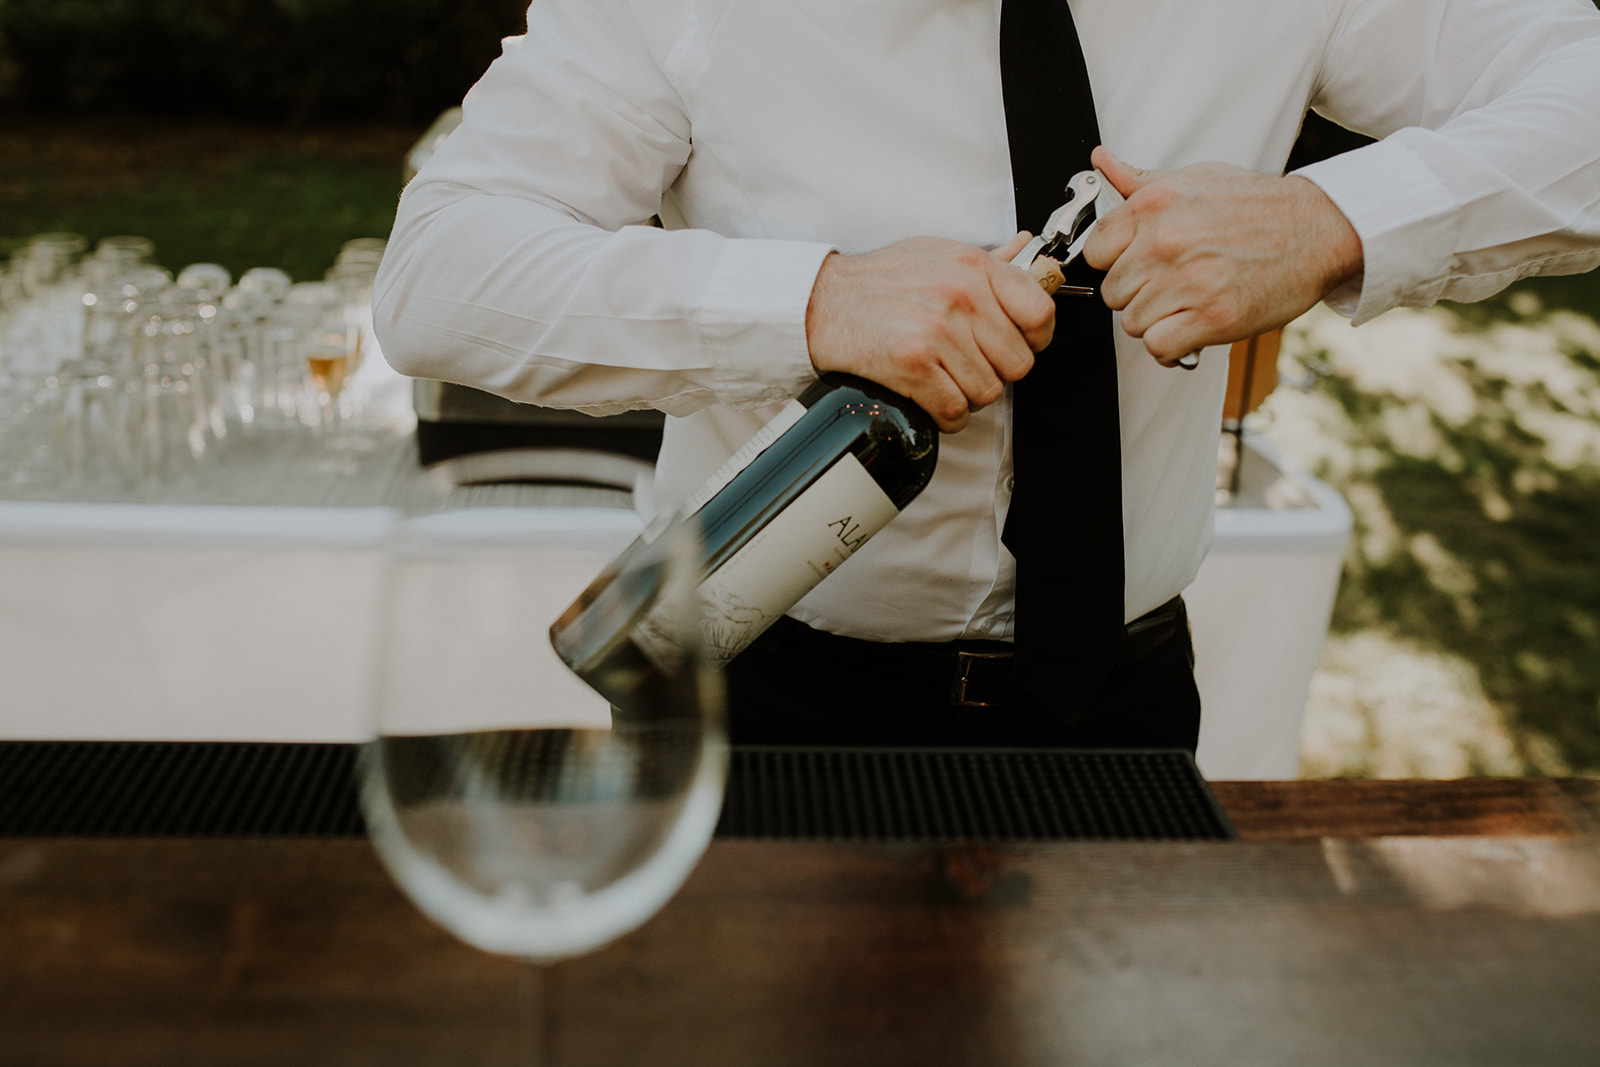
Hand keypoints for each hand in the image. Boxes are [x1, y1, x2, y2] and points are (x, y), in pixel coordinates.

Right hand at [805, 233, 1054, 432]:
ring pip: (988, 392)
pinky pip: (956, 410)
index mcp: (974, 268)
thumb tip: (1026, 249)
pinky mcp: (914, 364)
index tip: (1018, 345)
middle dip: (995, 372)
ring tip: (944, 380)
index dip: (1034, 340)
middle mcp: (961, 296)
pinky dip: (947, 415)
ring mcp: (939, 331)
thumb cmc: (878, 280)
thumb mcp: (937, 254)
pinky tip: (931, 399)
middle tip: (968, 366)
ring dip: (968, 396)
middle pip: (1017, 364)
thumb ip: (986, 261)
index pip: (1040, 314)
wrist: (822, 301)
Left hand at [1084, 146, 1362, 366]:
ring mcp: (1188, 281)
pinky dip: (1171, 348)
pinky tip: (1189, 332)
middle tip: (1169, 287)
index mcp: (1154, 206)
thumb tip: (1101, 160)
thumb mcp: (1195, 178)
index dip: (1114, 264)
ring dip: (1156, 322)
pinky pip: (1159, 347)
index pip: (1094, 252)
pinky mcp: (1212, 317)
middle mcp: (1165, 242)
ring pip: (1133, 322)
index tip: (1137, 266)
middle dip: (1137, 295)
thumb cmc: (1257, 205)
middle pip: (1112, 292)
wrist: (1318, 227)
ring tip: (1185, 305)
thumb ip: (1140, 180)